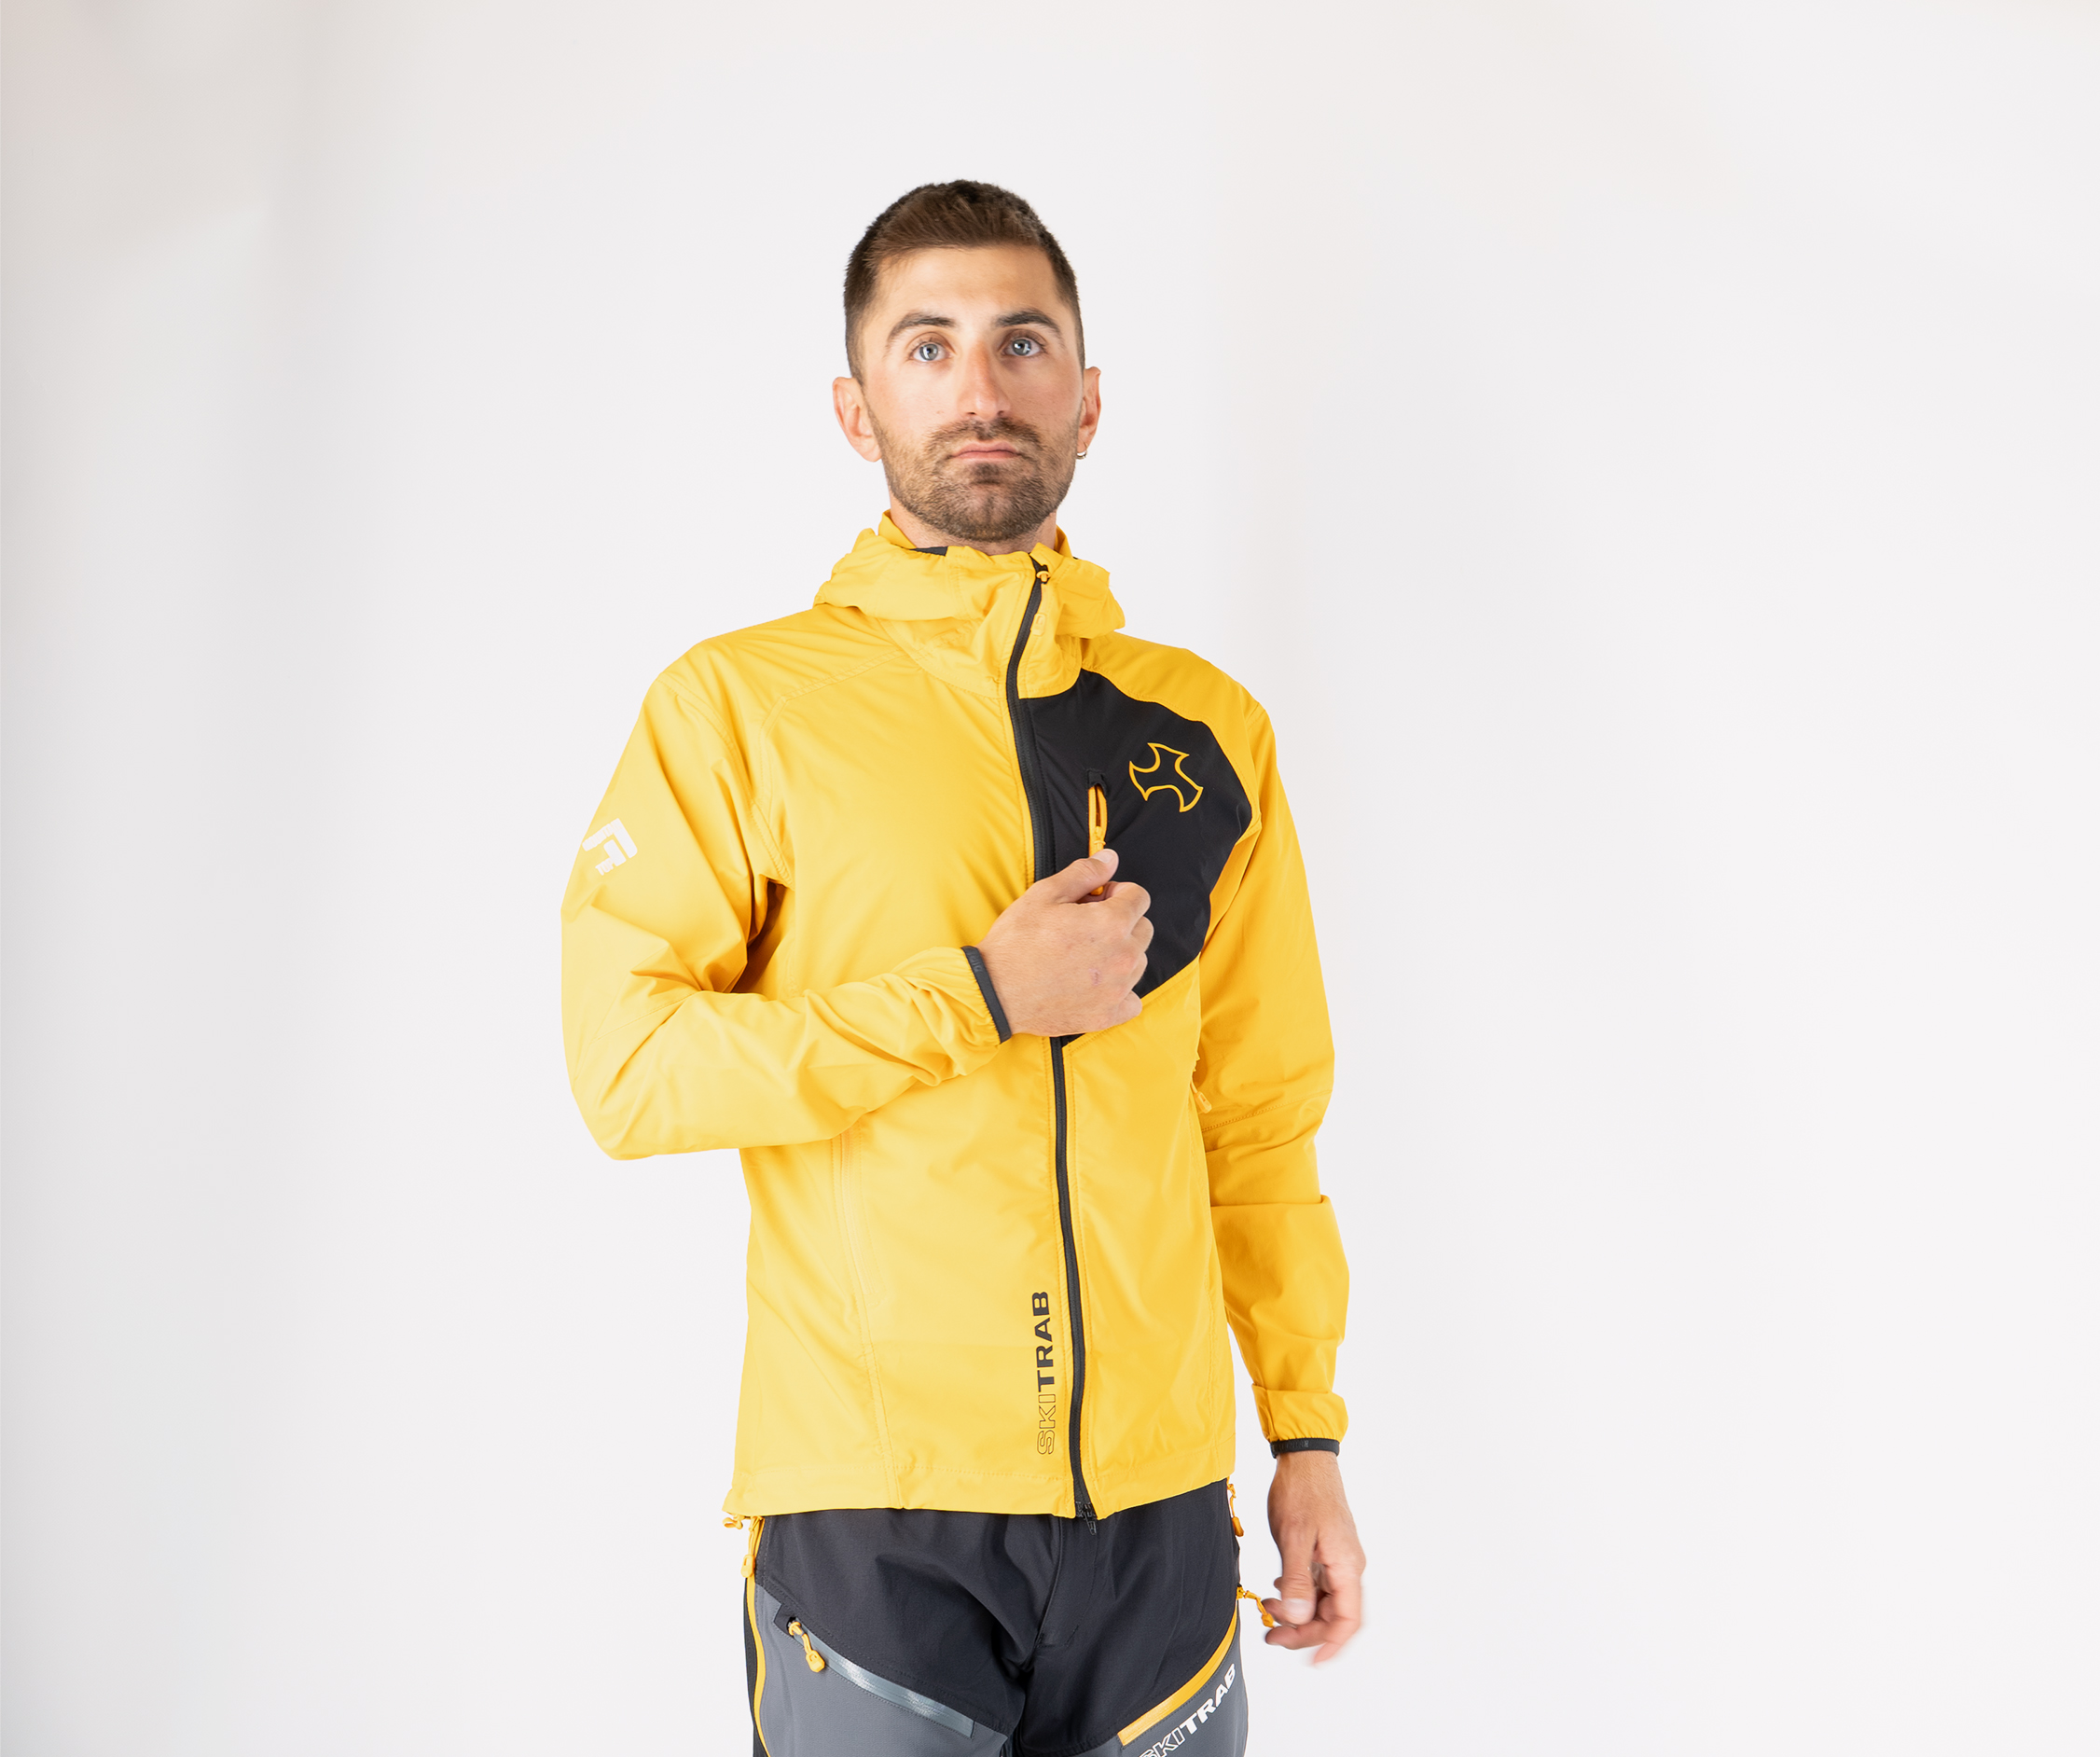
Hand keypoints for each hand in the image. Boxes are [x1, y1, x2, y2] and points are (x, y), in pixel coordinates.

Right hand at [973, 849, 1151, 1035]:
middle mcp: (1123, 957)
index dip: (1117, 892)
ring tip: (1085, 955)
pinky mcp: (1108, 1014)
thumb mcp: (1044, 895)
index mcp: (1111, 923)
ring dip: (1120, 954)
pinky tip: (1094, 984)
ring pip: (1139, 962)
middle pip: (1143, 929)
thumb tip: (1110, 858)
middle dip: (1121, 923)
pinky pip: (1132, 1000)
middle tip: (1087, 928)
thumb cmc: (1016, 943)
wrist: (996, 993)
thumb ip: (1084, 874)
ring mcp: (1118, 989)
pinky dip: (1119, 991)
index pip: (1140, 897)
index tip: (1097, 900)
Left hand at [1262, 1450, 1364, 1662]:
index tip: (1313, 1661)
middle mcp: (1346, 1565)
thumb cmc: (1303, 1490)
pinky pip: (1316, 1583)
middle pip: (1332, 1614)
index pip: (1347, 1619)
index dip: (1331, 1643)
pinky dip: (1298, 1593)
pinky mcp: (1324, 1549)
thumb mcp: (1294, 1537)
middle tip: (1272, 1634)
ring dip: (1298, 1612)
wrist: (1305, 1458)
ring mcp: (1336, 1557)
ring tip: (1269, 1609)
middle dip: (1303, 1630)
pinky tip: (1279, 1589)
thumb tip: (1300, 1616)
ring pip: (1322, 1599)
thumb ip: (1298, 1579)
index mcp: (1346, 1565)